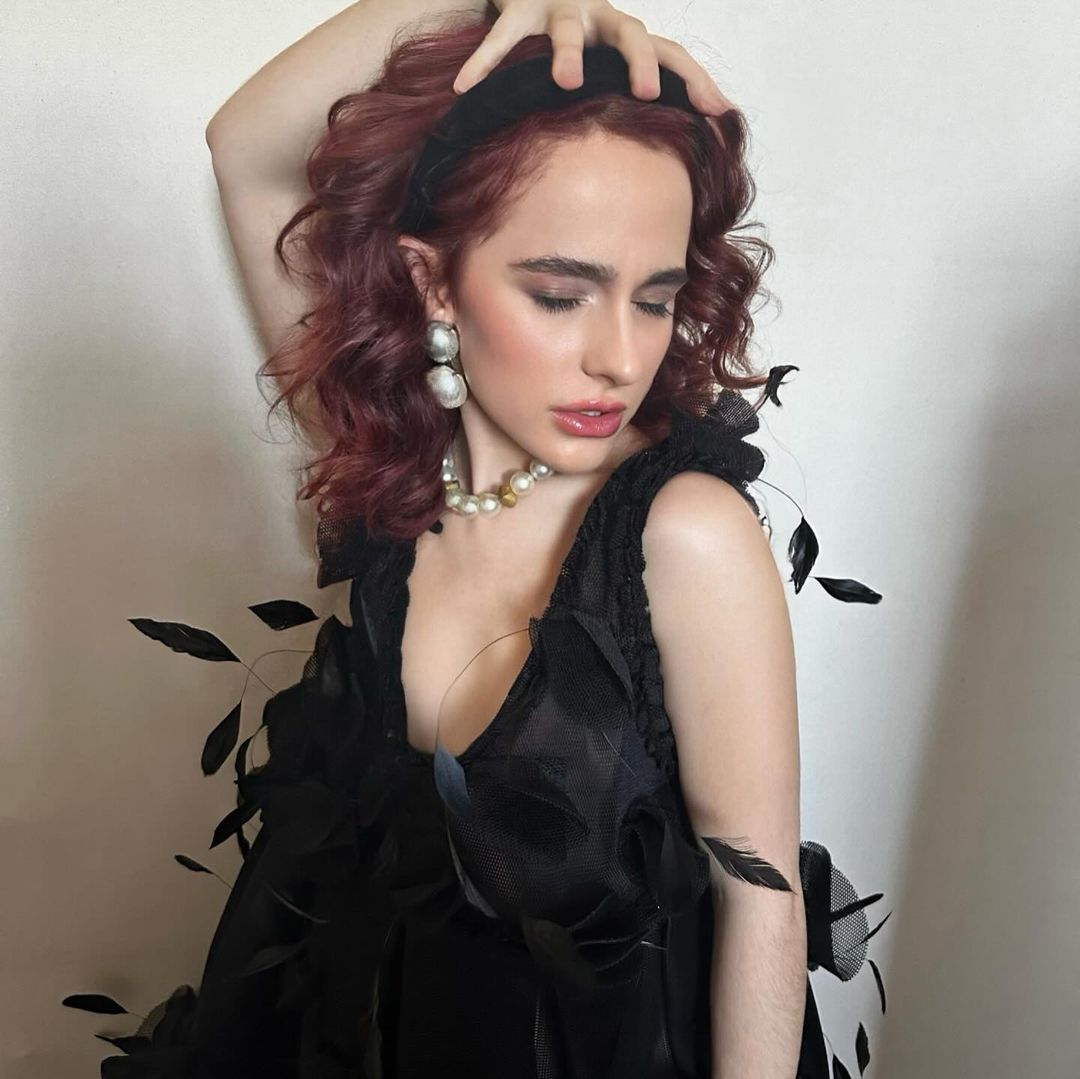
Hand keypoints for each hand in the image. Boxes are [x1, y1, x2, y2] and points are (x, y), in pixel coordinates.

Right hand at [453, 0, 734, 115]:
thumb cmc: (581, 40)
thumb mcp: (609, 63)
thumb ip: (632, 97)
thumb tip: (681, 145)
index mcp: (627, 37)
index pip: (672, 54)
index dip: (696, 81)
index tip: (718, 111)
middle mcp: (600, 18)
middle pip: (631, 33)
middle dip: (641, 61)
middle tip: (647, 92)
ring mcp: (560, 10)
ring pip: (567, 31)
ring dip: (568, 55)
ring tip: (565, 84)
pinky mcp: (519, 9)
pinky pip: (501, 37)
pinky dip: (483, 62)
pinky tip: (466, 87)